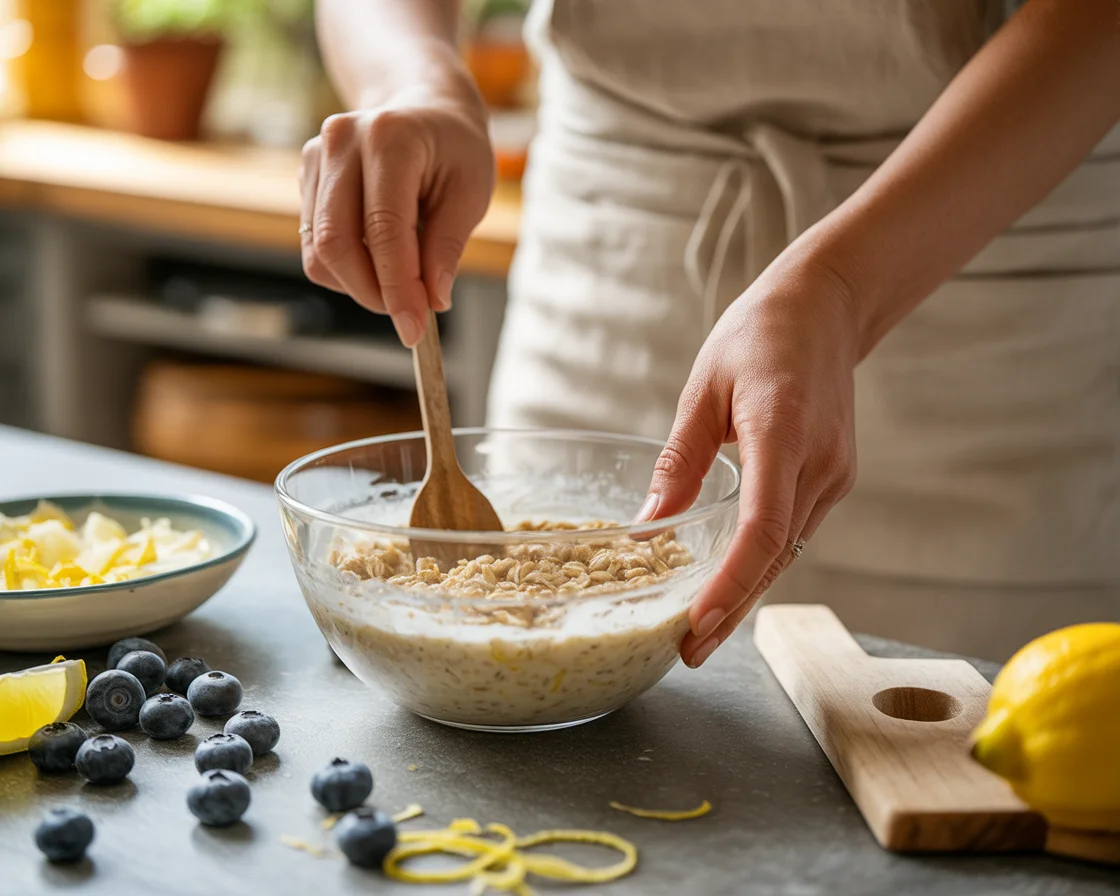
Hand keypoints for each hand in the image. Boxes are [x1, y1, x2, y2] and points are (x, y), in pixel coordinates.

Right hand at [299, 86, 493, 346]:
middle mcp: (340, 142)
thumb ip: (448, 245)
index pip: (383, 230)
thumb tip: (431, 300)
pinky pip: (316, 246)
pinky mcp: (305, 179)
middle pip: (338, 244)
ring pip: (321, 252)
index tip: (415, 330)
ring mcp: (315, 158)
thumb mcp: (471, 191)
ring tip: (402, 283)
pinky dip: (347, 270)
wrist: (422, 108)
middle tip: (411, 315)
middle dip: (373, 293)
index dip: (398, 287)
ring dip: (360, 286)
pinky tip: (380, 259)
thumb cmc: (454, 149)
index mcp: (388, 137)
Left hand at [640, 255, 861, 666]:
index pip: (762, 530)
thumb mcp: (703, 388)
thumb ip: (680, 462)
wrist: (827, 308)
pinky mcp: (834, 477)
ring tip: (700, 632)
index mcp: (782, 433)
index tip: (697, 625)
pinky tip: (730, 583)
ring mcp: (834, 474)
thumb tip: (646, 528)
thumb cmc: (759, 334)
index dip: (731, 585)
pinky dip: (762, 562)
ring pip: (787, 552)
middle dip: (731, 610)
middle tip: (688, 653)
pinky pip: (795, 531)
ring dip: (746, 593)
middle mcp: (819, 464)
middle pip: (775, 557)